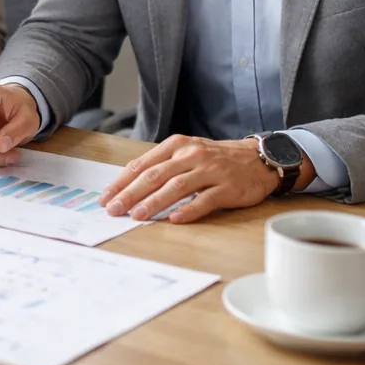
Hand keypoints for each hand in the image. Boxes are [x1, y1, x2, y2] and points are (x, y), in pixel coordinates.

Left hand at [99, 135, 284, 222]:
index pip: (142, 165)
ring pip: (176, 186)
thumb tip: (129, 185)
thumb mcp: (187, 152)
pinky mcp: (227, 187)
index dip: (121, 182)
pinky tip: (174, 219)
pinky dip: (188, 210)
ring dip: (154, 202)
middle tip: (114, 210)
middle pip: (155, 175)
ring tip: (138, 216)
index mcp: (176, 145)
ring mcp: (210, 171)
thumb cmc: (216, 159)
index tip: (105, 198)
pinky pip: (205, 200)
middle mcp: (191, 155)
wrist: (258, 158)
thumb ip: (162, 165)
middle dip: (130, 194)